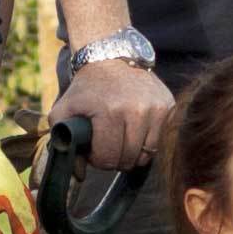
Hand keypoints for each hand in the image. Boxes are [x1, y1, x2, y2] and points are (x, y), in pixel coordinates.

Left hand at [55, 53, 175, 166]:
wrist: (112, 58)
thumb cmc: (86, 89)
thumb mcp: (64, 110)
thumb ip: (63, 142)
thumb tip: (78, 175)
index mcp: (110, 112)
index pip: (108, 158)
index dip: (98, 158)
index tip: (94, 147)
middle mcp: (137, 110)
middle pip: (129, 159)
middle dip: (115, 157)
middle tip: (108, 143)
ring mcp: (157, 108)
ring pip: (148, 154)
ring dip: (133, 152)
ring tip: (123, 137)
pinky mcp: (169, 106)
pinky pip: (161, 141)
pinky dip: (148, 141)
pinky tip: (137, 128)